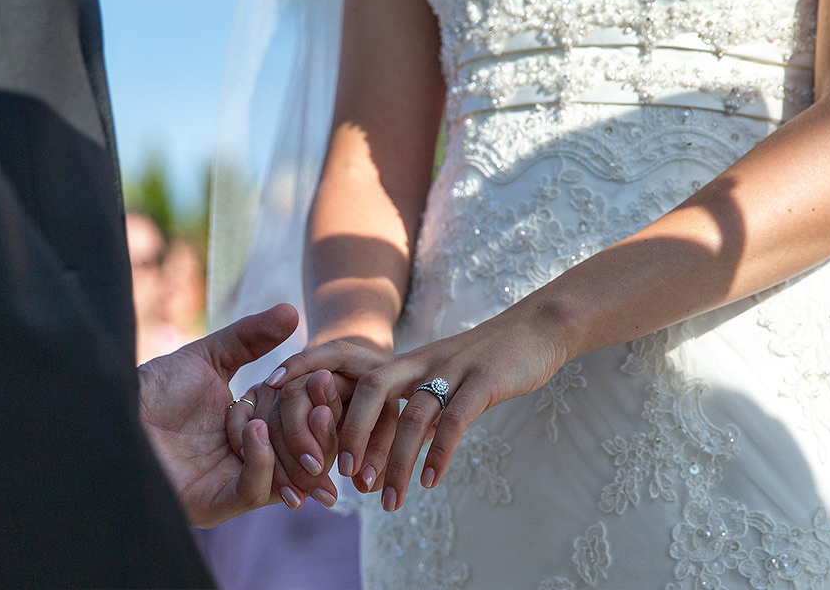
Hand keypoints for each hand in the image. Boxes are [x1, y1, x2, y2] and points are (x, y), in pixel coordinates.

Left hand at [139, 304, 335, 526]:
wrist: (108, 413)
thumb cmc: (153, 388)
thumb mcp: (209, 356)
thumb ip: (250, 337)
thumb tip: (293, 311)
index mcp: (253, 430)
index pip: (299, 423)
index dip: (315, 403)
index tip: (326, 377)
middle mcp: (248, 461)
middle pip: (302, 452)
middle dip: (319, 427)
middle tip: (324, 396)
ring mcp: (231, 485)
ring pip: (288, 475)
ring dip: (300, 444)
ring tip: (308, 412)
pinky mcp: (213, 504)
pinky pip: (253, 491)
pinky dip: (262, 462)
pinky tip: (254, 429)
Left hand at [269, 300, 561, 509]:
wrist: (537, 329)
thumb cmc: (487, 360)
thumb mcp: (444, 378)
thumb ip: (417, 406)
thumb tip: (395, 449)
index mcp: (407, 360)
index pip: (352, 371)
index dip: (318, 387)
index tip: (292, 417)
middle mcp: (421, 360)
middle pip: (371, 389)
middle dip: (350, 431)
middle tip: (343, 476)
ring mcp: (452, 368)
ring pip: (412, 414)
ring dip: (395, 459)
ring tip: (386, 500)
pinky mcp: (483, 381)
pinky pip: (455, 420)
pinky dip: (439, 453)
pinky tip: (429, 482)